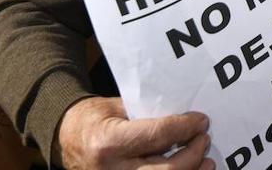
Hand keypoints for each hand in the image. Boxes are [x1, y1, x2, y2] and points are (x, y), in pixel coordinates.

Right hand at [57, 96, 211, 169]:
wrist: (64, 138)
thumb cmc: (92, 118)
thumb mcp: (117, 107)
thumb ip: (147, 113)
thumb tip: (184, 116)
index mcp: (110, 142)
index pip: (157, 136)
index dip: (185, 127)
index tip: (201, 121)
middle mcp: (113, 169)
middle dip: (192, 154)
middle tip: (204, 139)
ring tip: (206, 161)